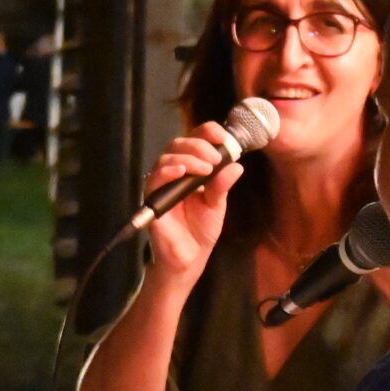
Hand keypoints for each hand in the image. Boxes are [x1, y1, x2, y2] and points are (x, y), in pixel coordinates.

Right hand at [141, 132, 240, 280]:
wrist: (190, 257)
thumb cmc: (201, 229)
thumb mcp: (217, 204)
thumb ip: (222, 184)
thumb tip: (236, 165)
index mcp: (191, 168)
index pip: (195, 140)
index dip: (207, 132)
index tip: (223, 136)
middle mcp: (173, 172)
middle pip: (178, 144)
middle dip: (198, 145)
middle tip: (215, 158)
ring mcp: (161, 184)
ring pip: (166, 157)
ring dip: (187, 157)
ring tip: (206, 168)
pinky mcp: (152, 199)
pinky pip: (154, 178)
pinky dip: (167, 171)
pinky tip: (181, 171)